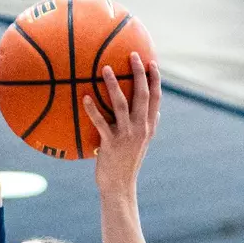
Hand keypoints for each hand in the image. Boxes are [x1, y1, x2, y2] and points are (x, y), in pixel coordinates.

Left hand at [81, 53, 160, 194]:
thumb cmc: (128, 163)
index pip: (156, 99)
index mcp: (149, 127)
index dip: (155, 80)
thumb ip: (149, 127)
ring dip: (113, 84)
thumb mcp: (143, 144)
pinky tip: (85, 97)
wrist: (119, 186)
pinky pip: (100, 122)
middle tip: (132, 55)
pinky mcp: (110, 143)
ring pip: (121, 104)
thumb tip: (158, 112)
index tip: (152, 62)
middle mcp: (140, 129)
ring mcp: (126, 136)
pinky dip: (92, 109)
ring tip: (105, 68)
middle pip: (142, 95)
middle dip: (138, 73)